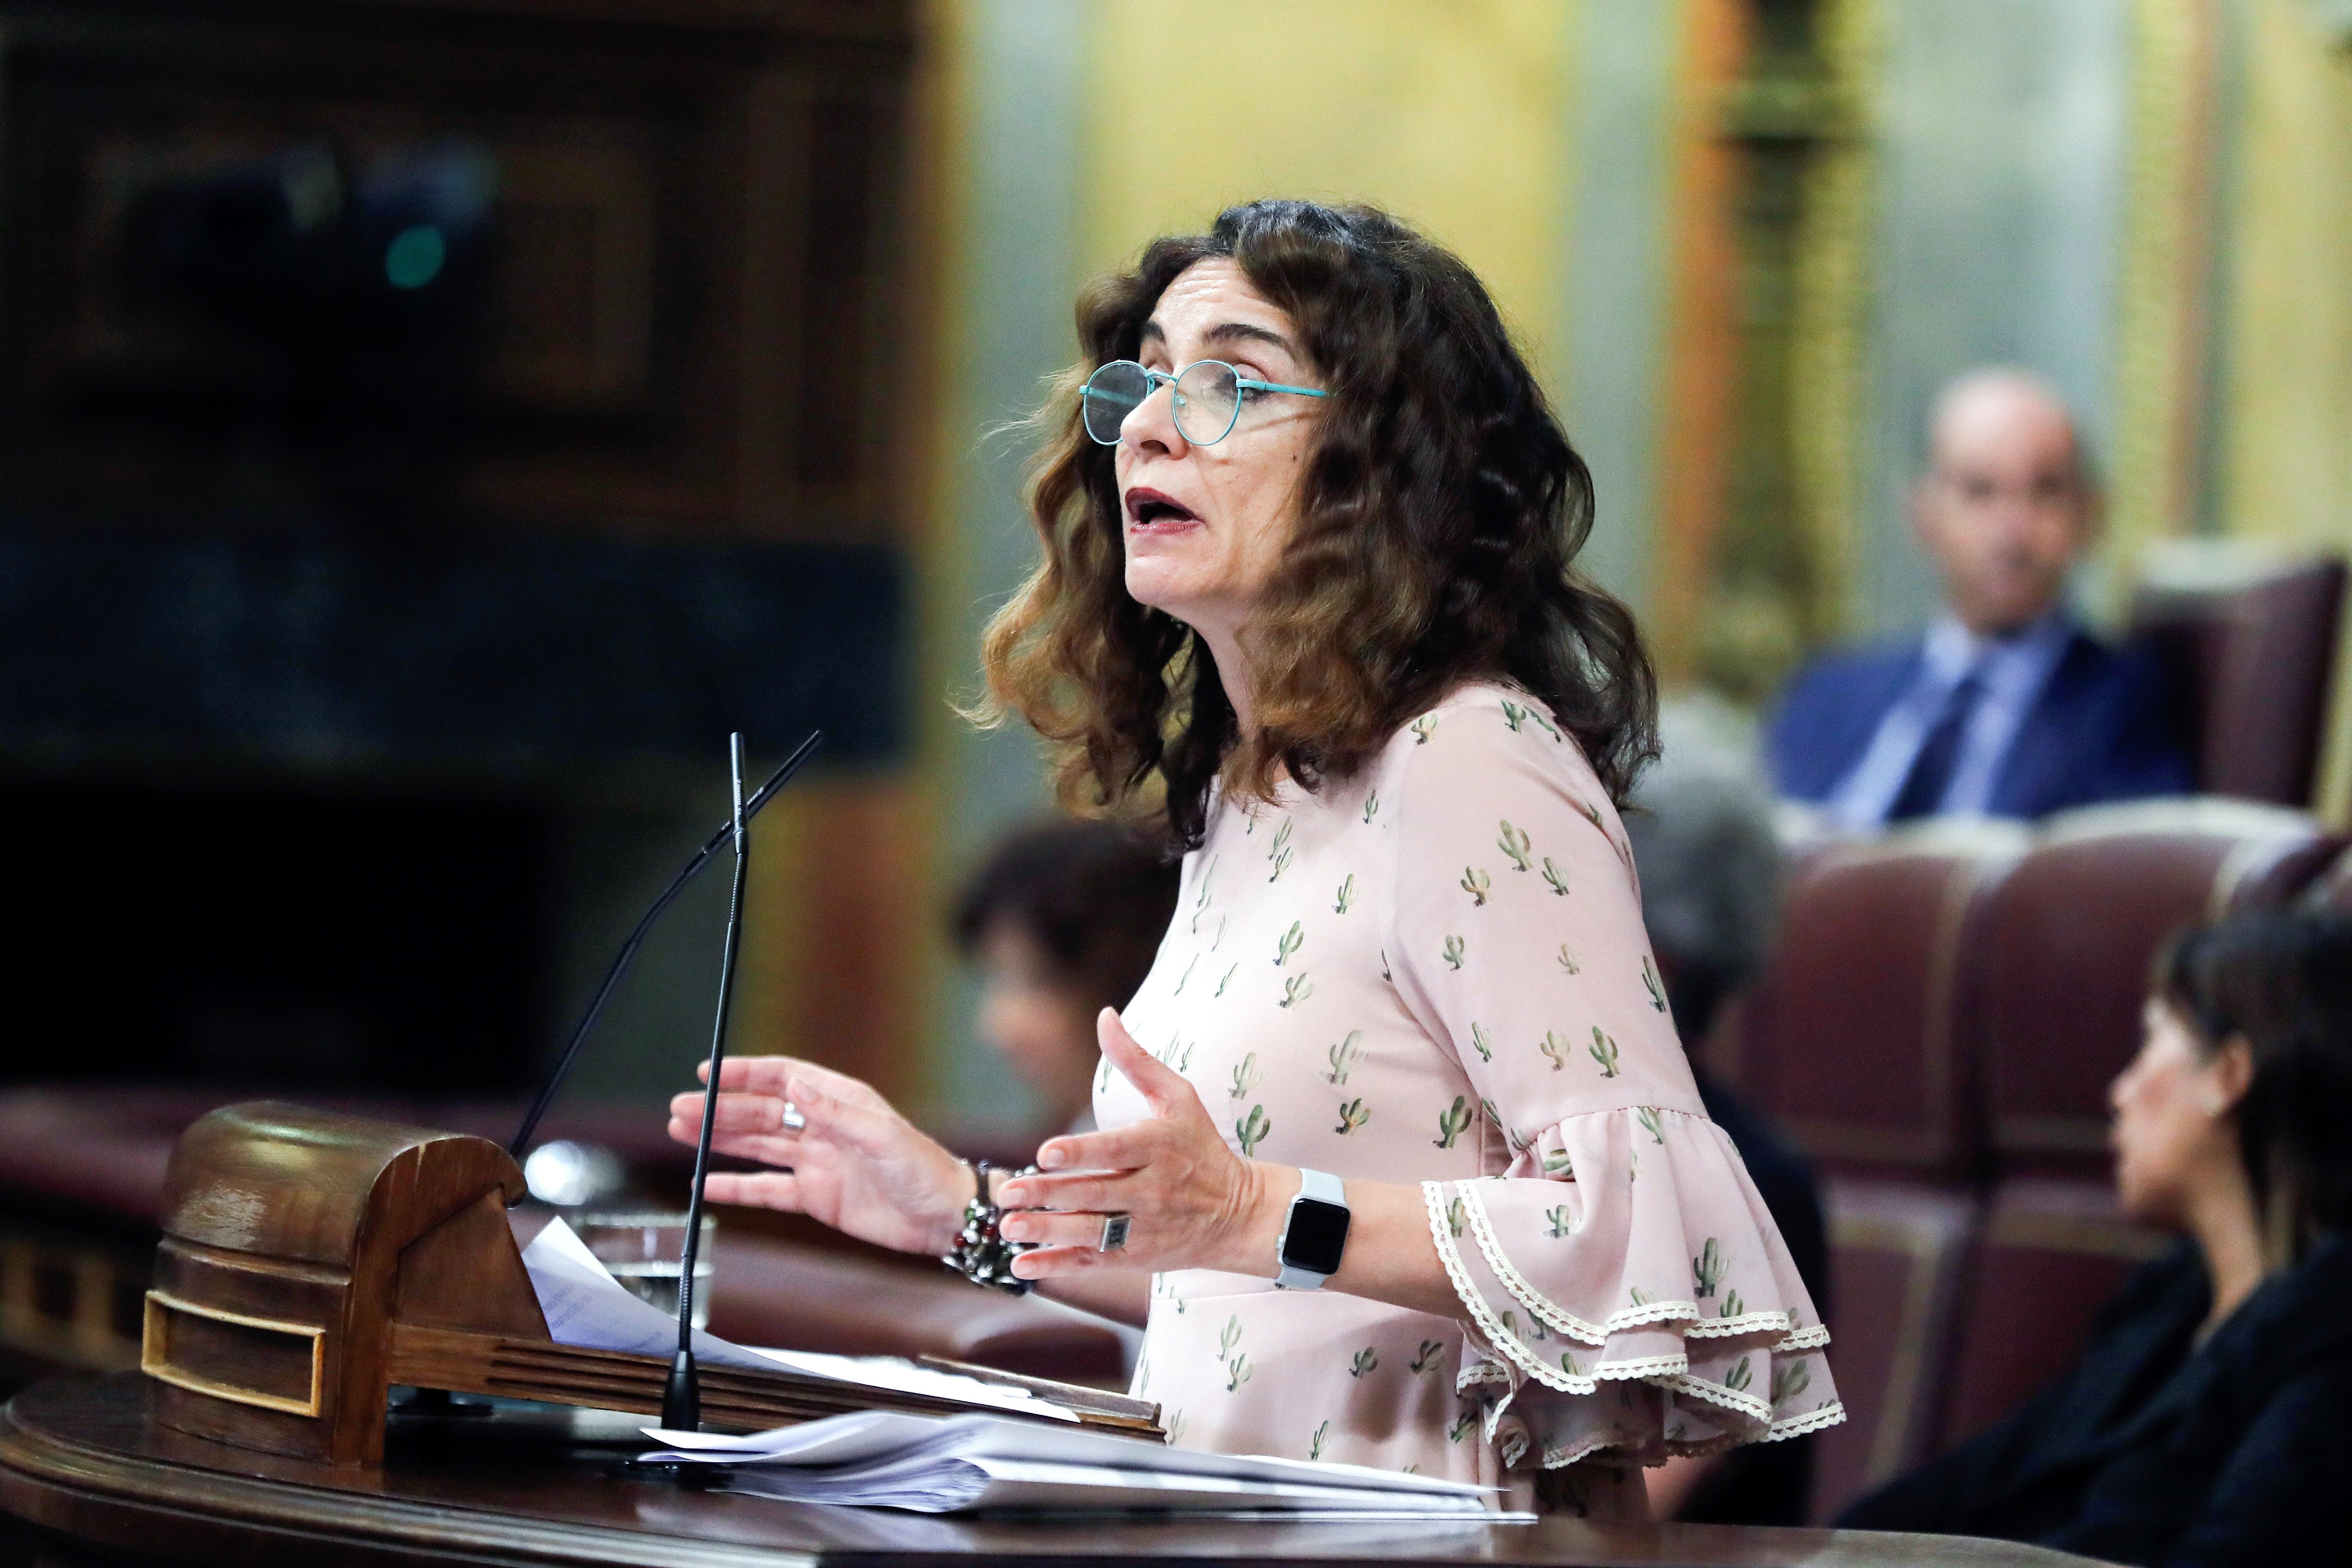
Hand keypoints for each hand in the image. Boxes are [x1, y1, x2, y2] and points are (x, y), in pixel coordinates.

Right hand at [666, 1057, 972, 1256]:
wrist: (943, 1218)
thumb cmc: (923, 1170)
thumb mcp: (882, 1136)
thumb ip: (836, 1113)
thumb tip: (797, 1084)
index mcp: (840, 1103)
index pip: (783, 1078)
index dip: (745, 1074)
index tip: (708, 1073)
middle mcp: (823, 1128)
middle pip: (761, 1113)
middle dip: (720, 1110)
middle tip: (679, 1110)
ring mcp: (816, 1163)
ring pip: (758, 1147)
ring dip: (720, 1140)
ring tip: (680, 1133)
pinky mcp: (815, 1197)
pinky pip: (767, 1189)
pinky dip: (736, 1186)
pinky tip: (706, 1182)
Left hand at [995, 1010, 1285, 1281]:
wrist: (1239, 1213)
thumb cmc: (1200, 1145)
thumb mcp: (1179, 1096)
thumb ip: (1136, 1059)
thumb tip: (1104, 1016)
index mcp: (1159, 1147)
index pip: (1116, 1151)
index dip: (1080, 1153)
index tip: (1046, 1153)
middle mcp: (1152, 1190)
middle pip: (1094, 1194)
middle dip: (1048, 1194)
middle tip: (1008, 1193)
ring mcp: (1144, 1227)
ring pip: (1090, 1232)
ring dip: (1046, 1231)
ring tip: (1008, 1227)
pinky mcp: (1137, 1256)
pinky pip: (1092, 1263)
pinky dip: (1057, 1266)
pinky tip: (1023, 1266)